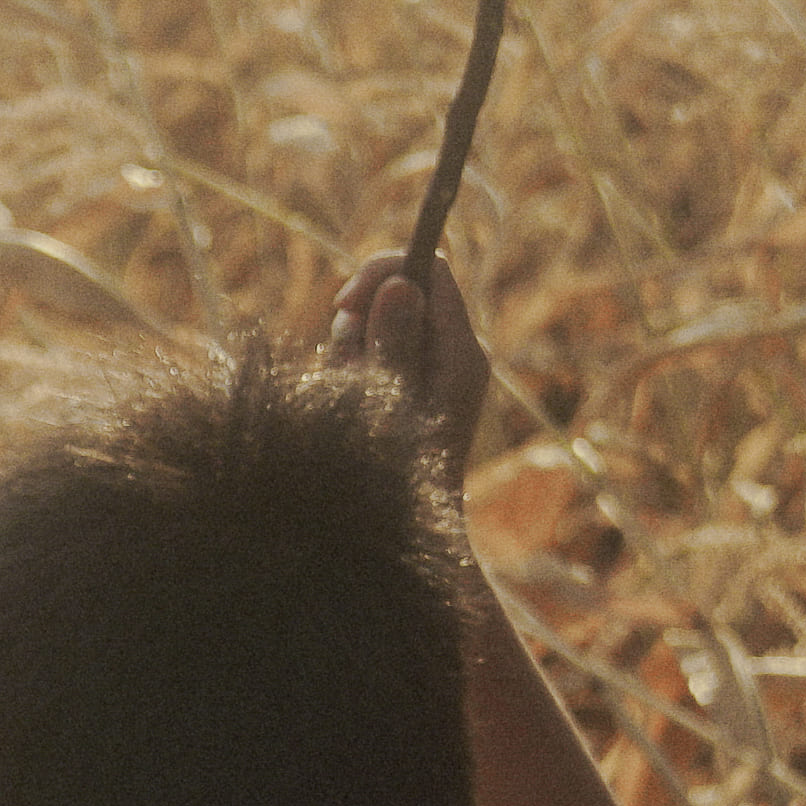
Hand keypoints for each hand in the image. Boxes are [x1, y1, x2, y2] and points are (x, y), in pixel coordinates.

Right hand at [333, 250, 492, 483]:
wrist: (410, 535)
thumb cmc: (401, 477)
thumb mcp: (391, 402)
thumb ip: (395, 340)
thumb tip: (401, 283)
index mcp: (461, 350)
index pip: (428, 270)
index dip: (383, 272)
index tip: (344, 303)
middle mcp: (451, 353)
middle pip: (397, 294)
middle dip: (358, 323)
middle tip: (347, 370)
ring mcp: (430, 370)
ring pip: (376, 327)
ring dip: (350, 353)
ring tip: (350, 400)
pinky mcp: (408, 387)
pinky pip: (371, 357)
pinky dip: (351, 373)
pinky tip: (351, 409)